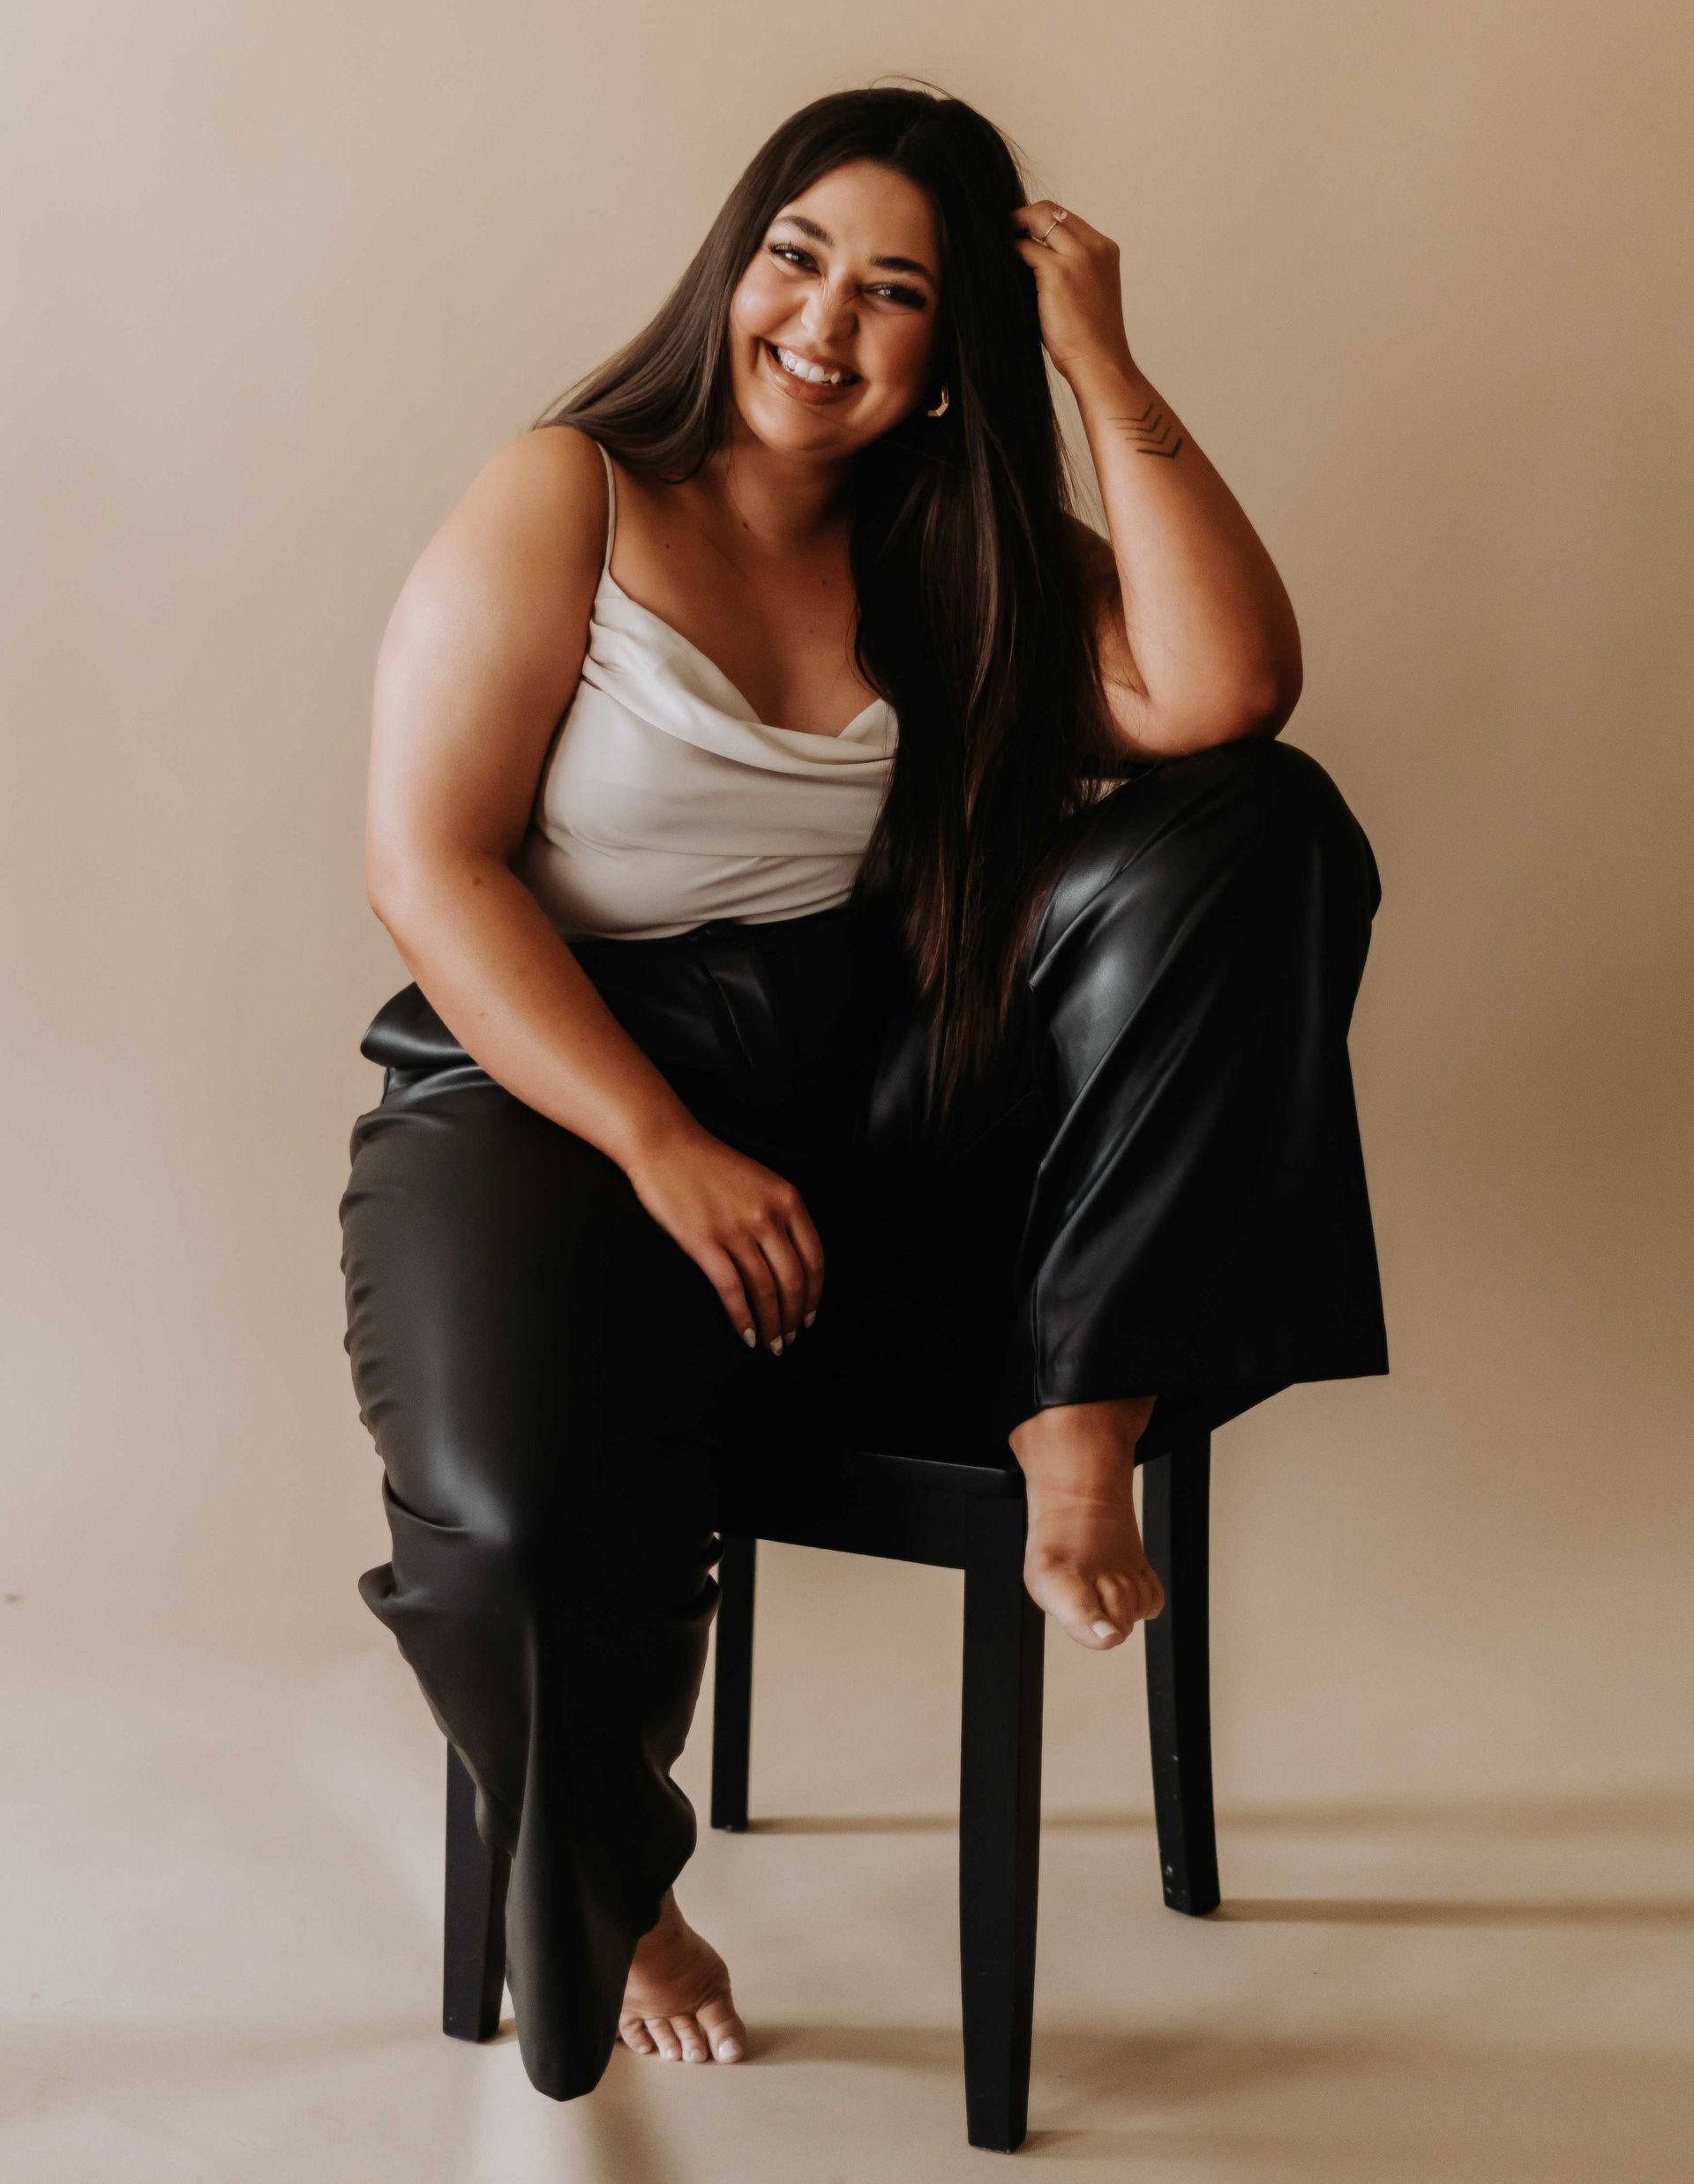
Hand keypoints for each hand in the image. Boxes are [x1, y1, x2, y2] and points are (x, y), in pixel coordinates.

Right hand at [624, 1121, 823, 1354]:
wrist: (665, 1144)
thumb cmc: (707, 1163)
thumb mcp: (760, 1180)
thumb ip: (779, 1213)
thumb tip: (790, 1259)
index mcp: (787, 1199)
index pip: (814, 1258)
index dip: (815, 1295)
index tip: (809, 1316)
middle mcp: (768, 1215)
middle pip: (794, 1280)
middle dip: (794, 1318)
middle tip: (789, 1339)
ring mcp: (737, 1229)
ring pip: (766, 1290)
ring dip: (771, 1324)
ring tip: (770, 1344)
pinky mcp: (706, 1242)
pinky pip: (733, 1290)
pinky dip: (742, 1318)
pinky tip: (744, 1333)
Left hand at [1011, 199, 1135, 388]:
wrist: (1100, 363)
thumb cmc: (1090, 338)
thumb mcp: (1088, 291)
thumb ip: (1070, 266)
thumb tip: (1030, 254)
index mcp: (1105, 249)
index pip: (1066, 216)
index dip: (1040, 221)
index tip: (1021, 233)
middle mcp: (1094, 246)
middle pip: (1049, 209)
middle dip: (1023, 218)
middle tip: (1002, 234)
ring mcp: (1077, 257)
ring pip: (1036, 220)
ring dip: (1014, 231)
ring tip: (999, 248)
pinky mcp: (1056, 272)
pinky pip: (1023, 249)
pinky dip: (1010, 255)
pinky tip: (1003, 270)